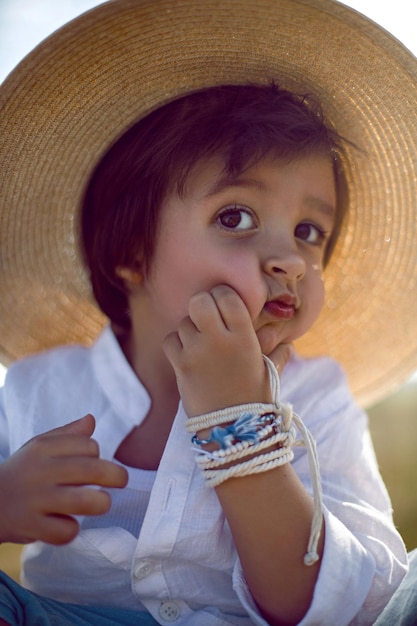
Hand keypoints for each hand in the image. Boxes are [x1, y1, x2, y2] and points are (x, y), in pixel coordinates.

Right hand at [0, 414, 127, 544]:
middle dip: (117, 476)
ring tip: (98, 503)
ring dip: (100, 503)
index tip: (91, 463)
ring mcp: (35, 500)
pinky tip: (65, 525)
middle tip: (121, 481)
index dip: (97, 455)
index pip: (88, 445)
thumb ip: (67, 434)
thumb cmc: (22, 473)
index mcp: (44, 448)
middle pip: (93, 469)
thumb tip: (91, 420)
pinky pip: (66, 531)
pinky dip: (70, 531)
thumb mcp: (38, 447)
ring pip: (86, 501)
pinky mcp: (31, 526)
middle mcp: (40, 470)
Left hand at [164, 285, 274, 416]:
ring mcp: (197, 351)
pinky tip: (188, 355)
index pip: (227, 296)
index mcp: (244, 336)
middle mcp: (220, 339)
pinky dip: (176, 344)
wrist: (232, 431)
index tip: (224, 305)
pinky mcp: (180, 365)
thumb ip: (277, 352)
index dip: (223, 296)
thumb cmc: (254, 398)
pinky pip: (170, 339)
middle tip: (207, 318)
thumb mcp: (269, 371)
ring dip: (190, 329)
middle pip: (200, 300)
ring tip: (201, 345)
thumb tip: (286, 341)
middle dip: (202, 304)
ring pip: (184, 321)